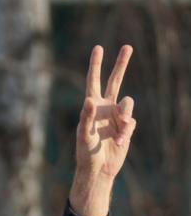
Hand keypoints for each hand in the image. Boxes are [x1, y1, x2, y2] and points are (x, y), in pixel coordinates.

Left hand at [70, 44, 135, 215]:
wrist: (99, 169)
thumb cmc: (85, 152)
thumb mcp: (84, 134)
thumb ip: (87, 117)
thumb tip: (89, 100)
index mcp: (91, 106)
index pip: (94, 81)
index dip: (96, 65)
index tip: (98, 48)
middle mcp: (105, 108)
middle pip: (115, 81)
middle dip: (121, 64)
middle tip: (128, 46)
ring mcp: (116, 116)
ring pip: (128, 103)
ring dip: (125, 114)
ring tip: (120, 130)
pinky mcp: (126, 127)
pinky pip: (131, 122)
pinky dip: (125, 131)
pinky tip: (118, 142)